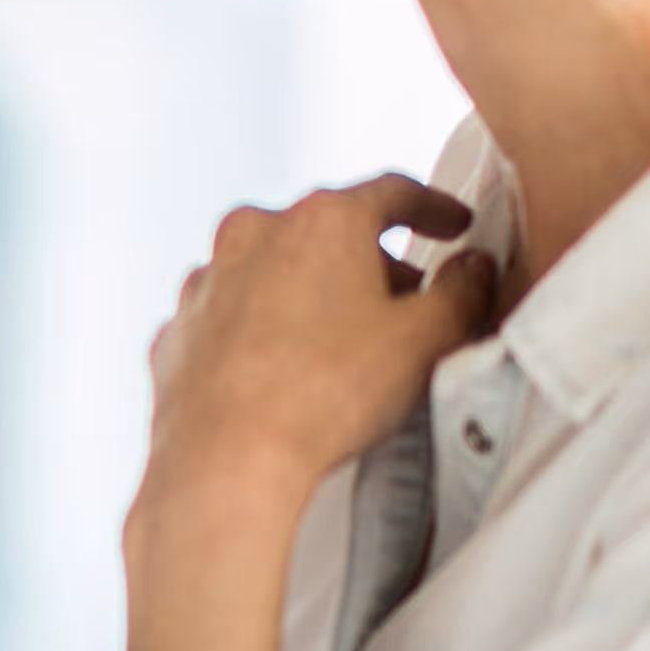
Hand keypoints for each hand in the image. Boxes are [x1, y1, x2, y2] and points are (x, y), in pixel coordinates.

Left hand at [126, 178, 501, 625]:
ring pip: (274, 271)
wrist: (225, 457)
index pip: (392, 193)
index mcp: (320, 219)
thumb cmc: (329, 392)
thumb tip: (470, 267)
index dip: (433, 207)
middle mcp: (253, 234)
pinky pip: (234, 318)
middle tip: (408, 301)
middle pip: (329, 233)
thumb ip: (462, 292)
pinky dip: (265, 331)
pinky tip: (286, 367)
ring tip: (347, 340)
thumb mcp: (427, 339)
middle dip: (373, 262)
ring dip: (314, 294)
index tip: (454, 223)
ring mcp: (206, 281)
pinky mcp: (179, 329)